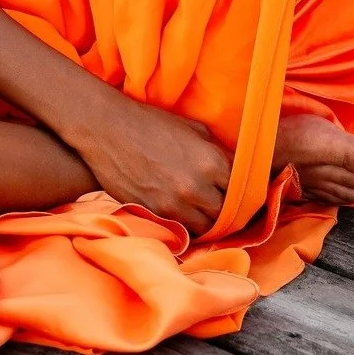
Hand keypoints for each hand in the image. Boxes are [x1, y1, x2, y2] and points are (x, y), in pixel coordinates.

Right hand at [71, 95, 231, 235]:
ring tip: (204, 212)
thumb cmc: (153, 123)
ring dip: (207, 222)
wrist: (109, 129)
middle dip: (228, 209)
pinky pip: (181, 231)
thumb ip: (218, 152)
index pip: (244, 190)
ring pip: (205, 228)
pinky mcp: (154, 215)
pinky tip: (184, 215)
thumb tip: (239, 169)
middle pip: (227, 213)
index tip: (243, 194)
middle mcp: (196, 187)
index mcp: (211, 161)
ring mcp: (174, 205)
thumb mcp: (195, 129)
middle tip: (225, 205)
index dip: (244, 192)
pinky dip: (186, 227)